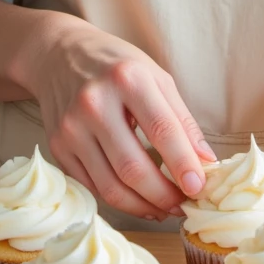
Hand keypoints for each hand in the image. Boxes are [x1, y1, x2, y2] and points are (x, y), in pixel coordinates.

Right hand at [19, 11, 215, 222]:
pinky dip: (119, 200)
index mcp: (127, 78)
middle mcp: (94, 103)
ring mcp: (71, 127)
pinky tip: (138, 200)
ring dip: (143, 207)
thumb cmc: (116, 66)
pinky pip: (92, 186)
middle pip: (133, 167)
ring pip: (110, 187)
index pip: (161, 130)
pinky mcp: (57, 146)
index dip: (183, 164)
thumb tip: (206, 162)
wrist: (58, 54)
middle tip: (183, 205)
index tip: (199, 188)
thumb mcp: (156, 77)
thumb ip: (182, 120)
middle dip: (163, 195)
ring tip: (164, 208)